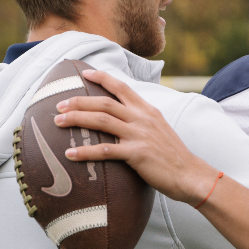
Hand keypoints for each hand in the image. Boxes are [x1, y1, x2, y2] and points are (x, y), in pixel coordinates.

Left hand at [54, 69, 216, 204]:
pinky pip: (106, 150)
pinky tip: (70, 154)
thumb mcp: (159, 129)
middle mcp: (142, 118)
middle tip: (59, 104)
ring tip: (58, 122)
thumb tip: (122, 119)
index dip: (102, 77)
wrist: (190, 174)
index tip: (85, 73)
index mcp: (147, 110)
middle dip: (79, 101)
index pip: (122, 87)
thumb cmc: (173, 156)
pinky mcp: (137, 154)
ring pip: (101, 120)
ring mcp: (139, 135)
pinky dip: (85, 151)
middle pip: (104, 102)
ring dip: (76, 119)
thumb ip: (141, 121)